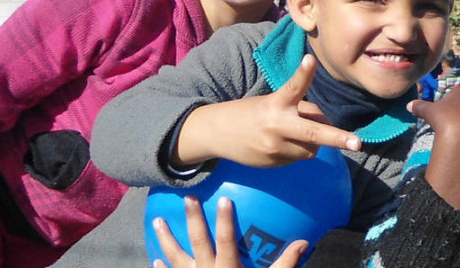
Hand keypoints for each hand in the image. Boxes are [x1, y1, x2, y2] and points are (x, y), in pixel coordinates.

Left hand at [151, 196, 304, 267]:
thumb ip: (285, 264)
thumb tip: (303, 243)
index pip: (226, 240)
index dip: (225, 220)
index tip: (224, 199)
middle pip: (198, 242)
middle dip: (193, 219)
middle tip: (188, 198)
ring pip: (177, 257)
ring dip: (166, 239)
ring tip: (157, 221)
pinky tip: (156, 260)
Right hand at [176, 55, 360, 167]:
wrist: (215, 133)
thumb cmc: (250, 112)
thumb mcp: (272, 103)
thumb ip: (299, 111)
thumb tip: (325, 127)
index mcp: (275, 104)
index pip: (293, 86)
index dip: (304, 73)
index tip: (311, 59)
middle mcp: (276, 127)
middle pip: (312, 133)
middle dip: (337, 138)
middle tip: (357, 143)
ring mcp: (274, 148)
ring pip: (311, 148)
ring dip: (312, 141)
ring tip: (292, 131)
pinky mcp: (272, 164)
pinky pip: (297, 158)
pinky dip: (296, 150)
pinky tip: (279, 143)